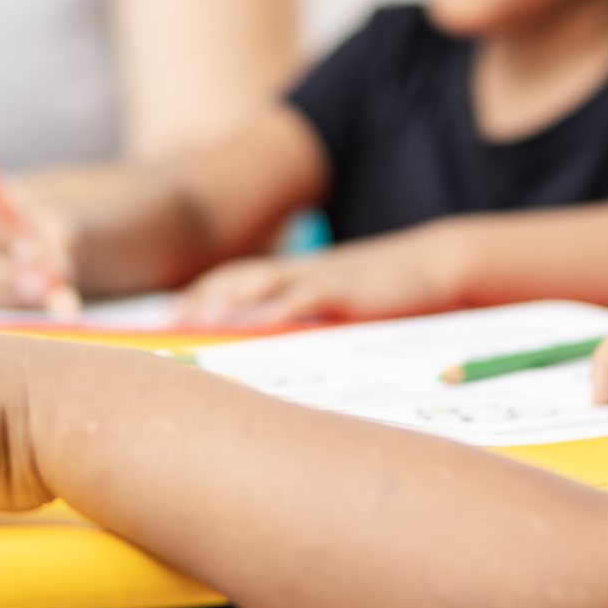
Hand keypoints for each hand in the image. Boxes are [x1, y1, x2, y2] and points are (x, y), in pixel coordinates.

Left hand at [174, 231, 462, 328]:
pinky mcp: (347, 291)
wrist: (433, 265)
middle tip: (174, 317)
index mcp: (297, 274)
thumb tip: (275, 342)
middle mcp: (302, 272)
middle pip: (242, 279)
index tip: (175, 312)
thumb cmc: (384, 292)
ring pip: (267, 284)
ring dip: (233, 299)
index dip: (207, 292)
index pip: (240, 279)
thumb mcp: (338, 303)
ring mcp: (323, 278)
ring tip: (204, 318)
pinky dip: (285, 306)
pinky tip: (266, 317)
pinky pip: (310, 296)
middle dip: (207, 296)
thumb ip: (307, 317)